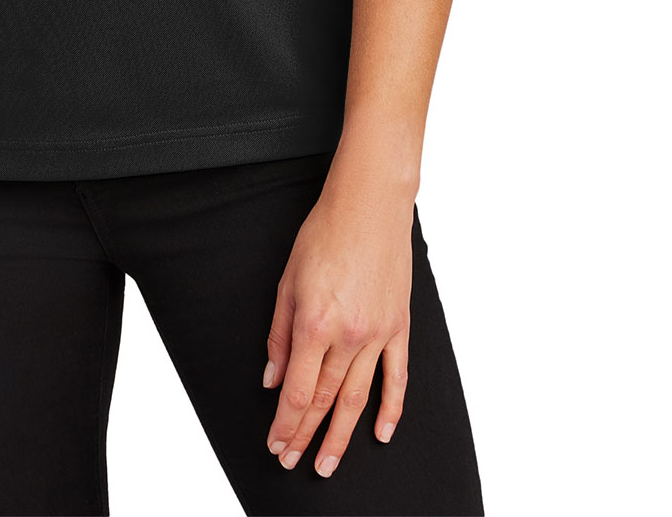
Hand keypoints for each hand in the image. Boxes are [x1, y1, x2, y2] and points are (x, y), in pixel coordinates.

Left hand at [262, 180, 413, 477]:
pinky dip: (391, 409)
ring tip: (329, 464)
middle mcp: (348, 336)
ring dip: (342, 435)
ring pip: (357, 398)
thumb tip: (272, 378)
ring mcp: (377, 334)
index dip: (286, 423)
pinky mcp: (399, 327)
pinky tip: (382, 433)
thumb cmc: (324, 234)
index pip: (298, 391)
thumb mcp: (287, 280)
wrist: (368, 207)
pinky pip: (396, 377)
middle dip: (306, 435)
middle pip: (324, 400)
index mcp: (315, 323)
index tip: (276, 444)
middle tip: (293, 461)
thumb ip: (279, 334)